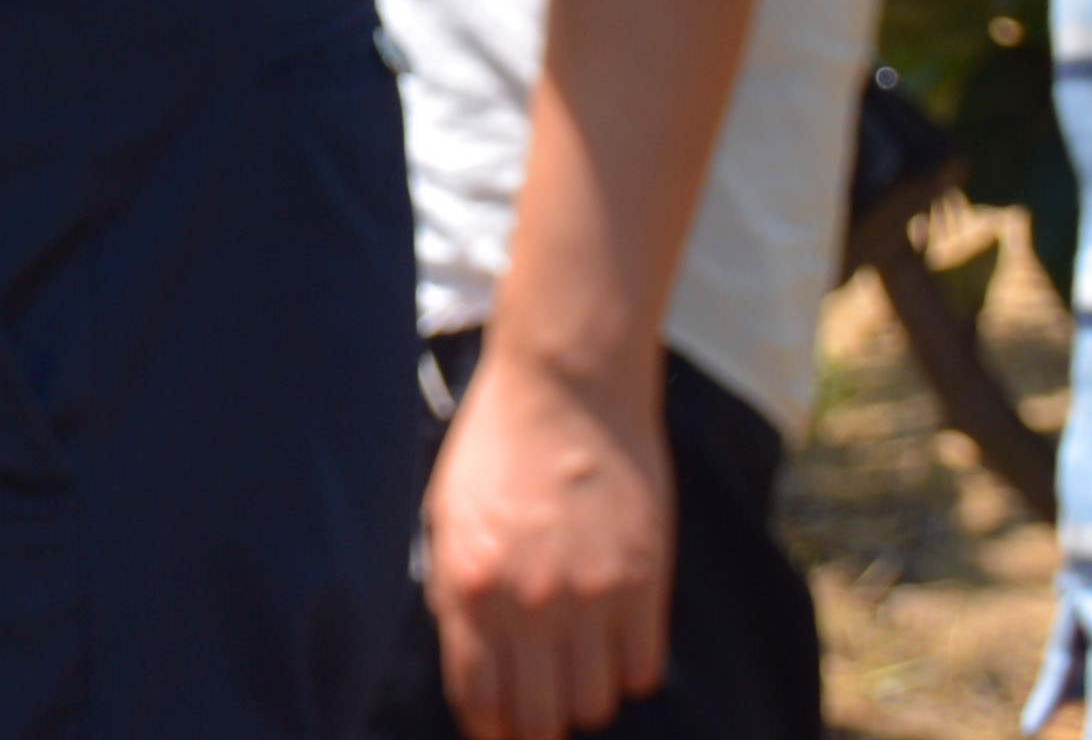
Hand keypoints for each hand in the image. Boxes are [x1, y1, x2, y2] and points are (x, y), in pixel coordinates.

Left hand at [423, 341, 673, 739]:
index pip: (477, 701)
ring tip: (580, 666)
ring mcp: (590, 596)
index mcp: (468, 587)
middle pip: (538, 720)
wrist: (566, 386)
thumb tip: (468, 664)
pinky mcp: (644, 582)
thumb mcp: (447, 516)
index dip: (488, 730)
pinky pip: (643, 671)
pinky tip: (618, 640)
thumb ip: (451, 592)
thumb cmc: (498, 446)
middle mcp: (527, 603)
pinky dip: (630, 670)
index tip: (498, 730)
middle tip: (542, 710)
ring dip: (584, 698)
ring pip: (594, 706)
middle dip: (536, 726)